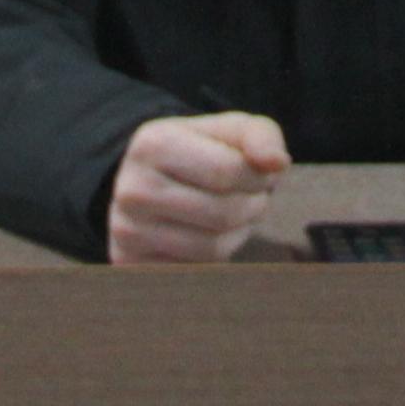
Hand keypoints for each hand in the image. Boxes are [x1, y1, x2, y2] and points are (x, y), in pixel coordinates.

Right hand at [107, 111, 289, 265]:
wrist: (152, 184)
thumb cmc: (203, 154)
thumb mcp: (232, 132)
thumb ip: (261, 136)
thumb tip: (277, 163)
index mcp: (153, 144)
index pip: (227, 171)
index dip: (260, 178)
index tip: (264, 175)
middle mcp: (132, 190)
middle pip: (223, 213)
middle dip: (254, 207)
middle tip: (255, 197)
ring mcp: (128, 233)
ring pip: (213, 249)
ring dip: (240, 233)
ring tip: (236, 213)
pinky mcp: (133, 267)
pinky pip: (197, 273)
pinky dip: (217, 258)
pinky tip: (212, 235)